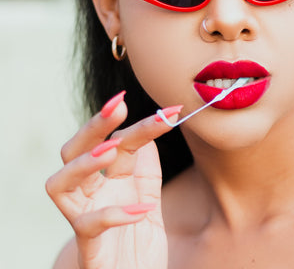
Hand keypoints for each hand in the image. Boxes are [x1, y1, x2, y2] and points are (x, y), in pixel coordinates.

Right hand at [46, 92, 181, 268]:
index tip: (170, 111)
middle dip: (94, 126)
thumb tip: (147, 138)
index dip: (141, 124)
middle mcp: (90, 195)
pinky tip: (141, 210)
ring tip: (111, 149)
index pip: (117, 143)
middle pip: (74, 151)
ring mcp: (83, 219)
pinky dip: (113, 214)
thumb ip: (146, 173)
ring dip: (84, 162)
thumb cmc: (138, 247)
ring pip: (60, 183)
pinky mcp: (88, 249)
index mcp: (106, 182)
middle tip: (118, 106)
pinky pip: (88, 225)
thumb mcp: (148, 202)